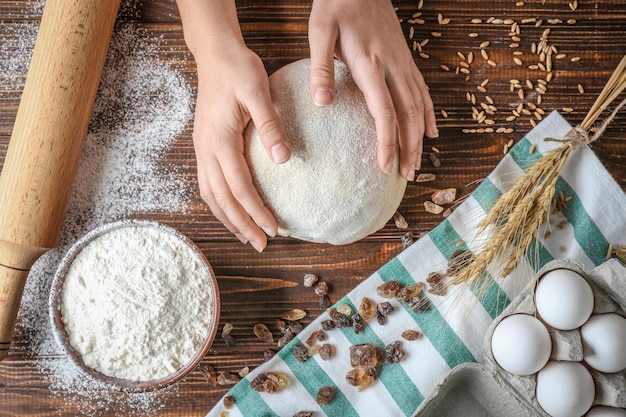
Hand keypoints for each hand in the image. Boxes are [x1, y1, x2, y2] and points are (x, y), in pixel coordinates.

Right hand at [192, 41, 290, 251]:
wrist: (215, 54)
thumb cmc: (238, 69)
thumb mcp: (258, 91)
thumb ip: (270, 125)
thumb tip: (284, 158)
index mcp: (220, 141)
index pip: (239, 187)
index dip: (256, 212)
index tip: (274, 229)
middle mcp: (206, 150)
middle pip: (222, 199)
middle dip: (241, 225)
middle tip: (261, 245)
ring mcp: (202, 149)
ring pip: (210, 195)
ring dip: (228, 218)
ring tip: (245, 236)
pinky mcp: (204, 146)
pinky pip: (208, 183)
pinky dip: (219, 203)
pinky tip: (231, 209)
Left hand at [308, 0, 437, 179]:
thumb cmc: (336, 6)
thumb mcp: (319, 32)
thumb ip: (321, 68)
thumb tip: (321, 103)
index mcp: (369, 65)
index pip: (384, 112)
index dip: (388, 142)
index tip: (385, 167)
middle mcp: (392, 68)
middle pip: (408, 115)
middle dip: (409, 148)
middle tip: (406, 175)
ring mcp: (403, 64)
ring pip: (419, 106)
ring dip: (419, 137)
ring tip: (416, 163)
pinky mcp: (405, 60)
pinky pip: (423, 91)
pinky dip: (429, 114)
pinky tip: (430, 131)